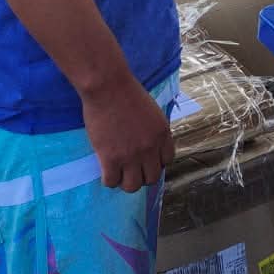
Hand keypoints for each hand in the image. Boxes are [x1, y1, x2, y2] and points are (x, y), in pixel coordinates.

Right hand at [81, 74, 173, 191]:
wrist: (109, 87)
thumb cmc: (128, 94)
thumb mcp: (152, 112)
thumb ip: (154, 131)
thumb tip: (151, 147)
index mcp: (162, 134)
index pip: (167, 161)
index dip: (155, 162)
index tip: (146, 159)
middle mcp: (150, 147)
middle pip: (151, 178)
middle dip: (141, 175)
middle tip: (131, 168)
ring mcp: (130, 155)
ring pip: (132, 186)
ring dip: (125, 182)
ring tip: (118, 172)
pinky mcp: (110, 159)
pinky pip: (112, 182)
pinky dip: (109, 179)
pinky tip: (106, 169)